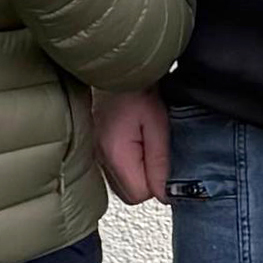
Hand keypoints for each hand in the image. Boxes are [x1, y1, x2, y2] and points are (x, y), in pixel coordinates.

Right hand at [94, 86, 171, 203]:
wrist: (117, 67)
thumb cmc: (136, 89)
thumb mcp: (159, 124)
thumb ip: (161, 162)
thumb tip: (166, 194)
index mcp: (115, 153)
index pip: (140, 195)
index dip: (158, 183)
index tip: (167, 163)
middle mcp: (100, 157)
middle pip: (129, 195)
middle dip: (147, 181)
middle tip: (157, 152)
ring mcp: (95, 153)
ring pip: (122, 184)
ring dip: (138, 173)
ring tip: (145, 144)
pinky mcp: (96, 147)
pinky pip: (115, 171)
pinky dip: (128, 165)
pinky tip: (134, 144)